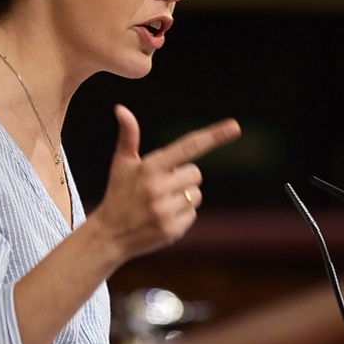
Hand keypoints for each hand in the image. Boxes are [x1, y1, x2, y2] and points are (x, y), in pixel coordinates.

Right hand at [94, 105, 239, 260]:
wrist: (109, 234)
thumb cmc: (118, 193)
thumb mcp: (121, 163)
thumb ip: (128, 136)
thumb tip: (121, 108)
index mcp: (150, 166)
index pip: (188, 146)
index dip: (214, 136)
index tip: (235, 126)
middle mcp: (158, 187)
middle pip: (196, 174)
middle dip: (183, 178)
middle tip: (160, 187)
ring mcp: (165, 210)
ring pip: (196, 195)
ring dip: (183, 197)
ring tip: (159, 204)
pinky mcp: (172, 229)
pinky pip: (192, 214)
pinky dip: (181, 216)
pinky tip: (160, 218)